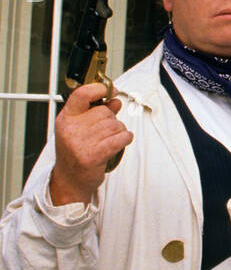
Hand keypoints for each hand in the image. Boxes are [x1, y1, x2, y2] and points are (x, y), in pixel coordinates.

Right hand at [48, 83, 133, 206]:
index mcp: (65, 120)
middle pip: (103, 112)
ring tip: (112, 139)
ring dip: (119, 130)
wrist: (69, 181)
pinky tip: (123, 141)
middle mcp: (71, 130)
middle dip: (112, 120)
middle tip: (107, 131)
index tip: (110, 90)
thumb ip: (96, 113)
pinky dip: (126, 138)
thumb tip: (114, 101)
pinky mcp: (94, 155)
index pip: (81, 95)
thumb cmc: (74, 155)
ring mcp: (81, 142)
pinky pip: (119, 138)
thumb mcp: (79, 130)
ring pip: (114, 125)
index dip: (98, 88)